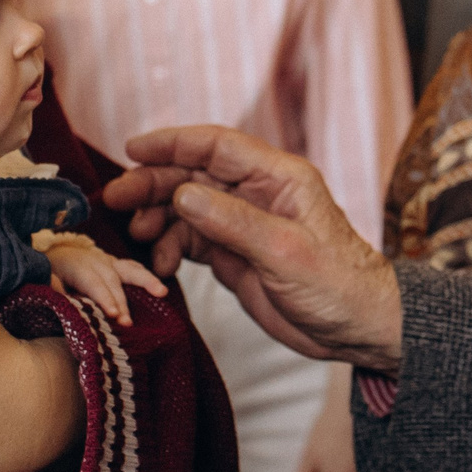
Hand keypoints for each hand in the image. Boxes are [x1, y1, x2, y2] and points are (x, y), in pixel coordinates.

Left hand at [44, 240, 166, 328]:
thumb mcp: (43, 277)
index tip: (112, 314)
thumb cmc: (48, 272)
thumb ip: (52, 286)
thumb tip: (58, 296)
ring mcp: (108, 261)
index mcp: (77, 265)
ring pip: (129, 270)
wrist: (52, 253)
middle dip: (121, 302)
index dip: (103, 298)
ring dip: (145, 283)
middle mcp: (96, 261)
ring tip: (162, 293)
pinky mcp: (116, 265)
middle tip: (127, 323)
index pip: (93, 283)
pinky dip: (146, 278)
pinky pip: (134, 269)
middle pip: (112, 282)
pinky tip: (160, 290)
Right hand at [105, 126, 402, 372]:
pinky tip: (159, 266)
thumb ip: (233, 222)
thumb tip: (183, 194)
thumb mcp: (286, 252)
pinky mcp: (235, 254)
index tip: (131, 150)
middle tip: (114, 199)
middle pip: (193, 174)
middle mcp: (258, 194)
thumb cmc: (339, 286)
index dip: (172, 142)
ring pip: (187, 207)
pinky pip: (191, 241)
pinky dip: (170, 248)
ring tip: (135, 236)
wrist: (357, 329)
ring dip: (157, 218)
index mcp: (278, 178)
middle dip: (152, 183)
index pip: (216, 145)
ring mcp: (244, 224)